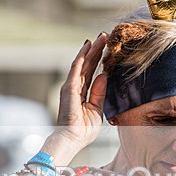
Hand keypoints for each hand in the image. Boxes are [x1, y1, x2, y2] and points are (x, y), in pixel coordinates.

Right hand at [52, 33, 107, 151]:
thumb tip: (104, 76)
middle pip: (87, 64)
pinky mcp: (69, 87)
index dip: (98, 59)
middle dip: (96, 50)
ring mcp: (70, 86)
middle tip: (105, 36)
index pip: (91, 72)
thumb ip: (99, 92)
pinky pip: (76, 68)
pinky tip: (88, 46)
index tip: (107, 48)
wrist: (72, 139)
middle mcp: (74, 87)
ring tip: (100, 37)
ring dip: (91, 49)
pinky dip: (82, 56)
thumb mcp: (97, 109)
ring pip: (82, 62)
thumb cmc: (83, 130)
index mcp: (82, 93)